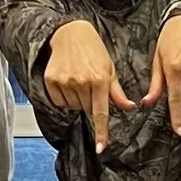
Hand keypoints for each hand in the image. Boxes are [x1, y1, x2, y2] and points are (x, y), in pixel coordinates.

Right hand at [42, 16, 137, 151]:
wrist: (69, 32)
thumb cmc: (94, 50)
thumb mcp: (110, 68)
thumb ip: (117, 91)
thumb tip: (129, 107)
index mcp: (100, 80)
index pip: (100, 113)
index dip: (101, 132)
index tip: (100, 148)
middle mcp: (81, 82)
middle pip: (87, 110)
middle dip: (90, 103)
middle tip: (90, 86)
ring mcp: (65, 81)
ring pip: (73, 106)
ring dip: (77, 100)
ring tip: (79, 80)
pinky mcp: (51, 80)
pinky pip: (59, 101)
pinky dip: (64, 97)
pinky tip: (68, 81)